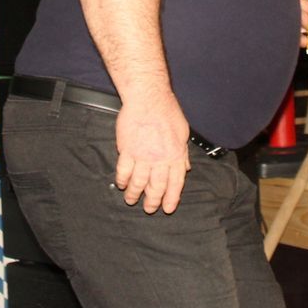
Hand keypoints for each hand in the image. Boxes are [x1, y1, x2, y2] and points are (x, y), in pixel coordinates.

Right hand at [114, 92, 189, 214]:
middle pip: (156, 186)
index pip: (175, 183)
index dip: (171, 198)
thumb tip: (186, 168)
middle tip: (149, 209)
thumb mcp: (183, 132)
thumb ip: (183, 153)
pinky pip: (124, 170)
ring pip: (139, 182)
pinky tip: (121, 184)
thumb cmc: (167, 111)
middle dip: (152, 201)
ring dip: (135, 194)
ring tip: (131, 201)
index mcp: (175, 155)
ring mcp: (142, 155)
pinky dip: (122, 180)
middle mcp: (160, 159)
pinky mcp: (127, 150)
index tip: (167, 208)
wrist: (149, 99)